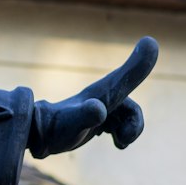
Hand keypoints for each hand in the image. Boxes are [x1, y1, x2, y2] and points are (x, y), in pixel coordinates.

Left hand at [28, 36, 157, 158]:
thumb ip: (86, 115)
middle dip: (134, 124)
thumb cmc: (55, 129)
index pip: (125, 78)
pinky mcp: (93, 118)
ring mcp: (97, 107)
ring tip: (120, 144)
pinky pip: (117, 122)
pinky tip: (116, 142)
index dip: (139, 65)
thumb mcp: (72, 124)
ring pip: (125, 115)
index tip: (150, 41)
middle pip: (130, 106)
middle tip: (123, 141)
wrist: (36, 135)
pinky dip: (122, 133)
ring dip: (128, 131)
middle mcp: (100, 97)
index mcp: (100, 93)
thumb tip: (99, 109)